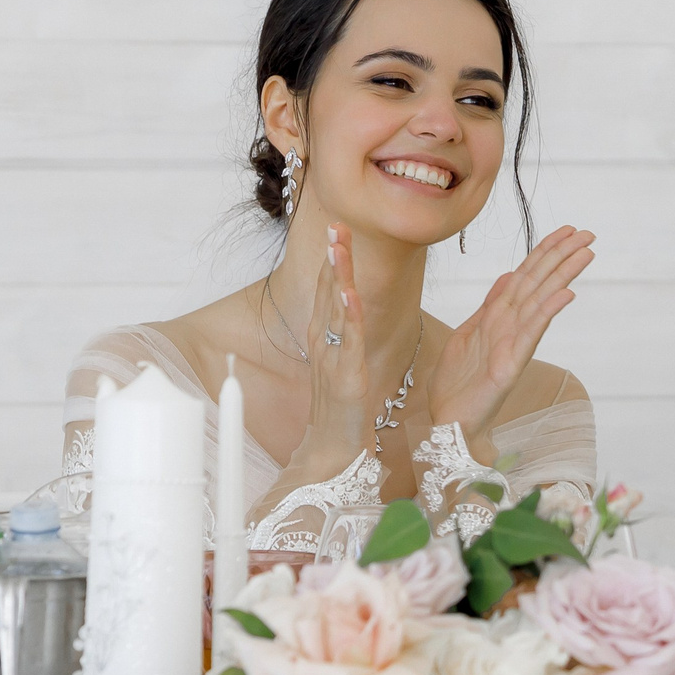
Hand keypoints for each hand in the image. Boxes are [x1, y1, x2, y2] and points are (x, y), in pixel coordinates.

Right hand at [286, 223, 372, 475]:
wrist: (333, 450)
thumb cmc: (339, 408)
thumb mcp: (341, 361)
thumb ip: (342, 333)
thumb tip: (346, 305)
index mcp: (326, 338)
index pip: (329, 291)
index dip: (332, 260)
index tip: (336, 228)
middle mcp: (325, 344)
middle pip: (328, 292)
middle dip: (333, 257)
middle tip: (335, 223)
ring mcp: (334, 359)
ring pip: (336, 310)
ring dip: (337, 276)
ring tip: (338, 246)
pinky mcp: (348, 377)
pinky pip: (348, 342)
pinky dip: (348, 317)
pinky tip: (349, 294)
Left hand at [428, 225, 595, 441]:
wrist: (447, 421)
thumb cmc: (456, 385)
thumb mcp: (467, 334)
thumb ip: (488, 307)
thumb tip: (506, 276)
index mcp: (499, 318)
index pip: (526, 276)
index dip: (544, 252)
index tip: (566, 231)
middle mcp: (510, 327)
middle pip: (538, 283)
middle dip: (562, 256)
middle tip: (589, 234)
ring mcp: (513, 345)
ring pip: (540, 302)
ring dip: (563, 276)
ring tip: (585, 253)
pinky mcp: (510, 366)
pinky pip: (530, 334)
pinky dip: (547, 313)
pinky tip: (565, 294)